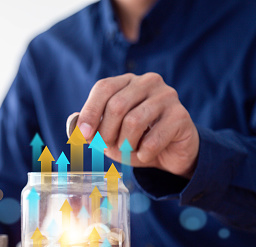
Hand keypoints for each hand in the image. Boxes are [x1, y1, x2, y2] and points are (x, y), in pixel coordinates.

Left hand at [75, 72, 198, 177]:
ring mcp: (167, 96)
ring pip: (134, 121)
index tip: (83, 135)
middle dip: (106, 133)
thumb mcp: (109, 135)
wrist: (170, 153)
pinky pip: (153, 139)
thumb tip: (74, 128)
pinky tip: (145, 154)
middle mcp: (148, 82)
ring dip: (125, 145)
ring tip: (128, 151)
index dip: (90, 112)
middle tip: (107, 147)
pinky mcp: (181, 116)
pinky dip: (143, 153)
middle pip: (117, 106)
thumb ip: (91, 129)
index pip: (103, 88)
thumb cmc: (136, 140)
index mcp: (127, 82)